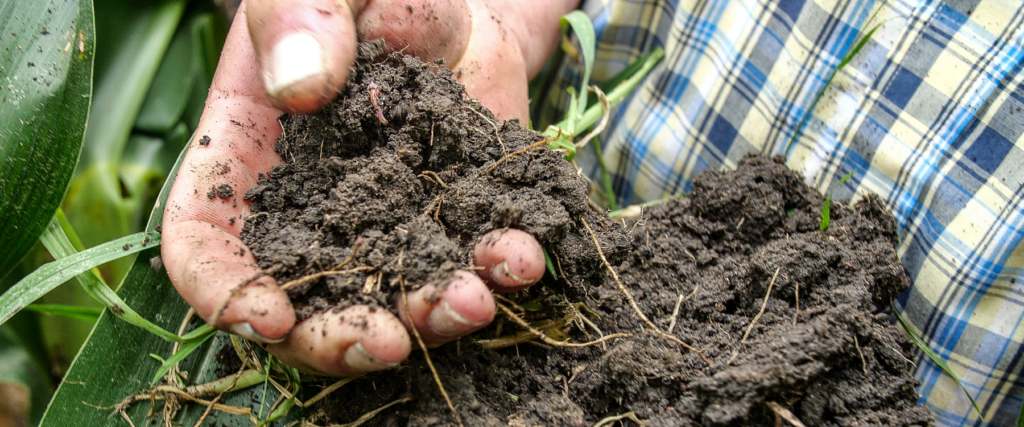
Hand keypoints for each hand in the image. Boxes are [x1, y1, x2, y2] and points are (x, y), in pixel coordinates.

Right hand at [160, 0, 576, 375]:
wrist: (447, 5)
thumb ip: (298, 19)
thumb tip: (301, 87)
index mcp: (246, 163)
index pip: (206, 245)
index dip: (226, 292)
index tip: (270, 317)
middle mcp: (313, 215)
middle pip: (306, 303)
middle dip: (344, 335)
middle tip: (389, 342)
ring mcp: (387, 227)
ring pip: (395, 298)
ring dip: (431, 314)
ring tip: (474, 299)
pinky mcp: (454, 222)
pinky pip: (471, 258)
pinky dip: (498, 266)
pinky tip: (522, 255)